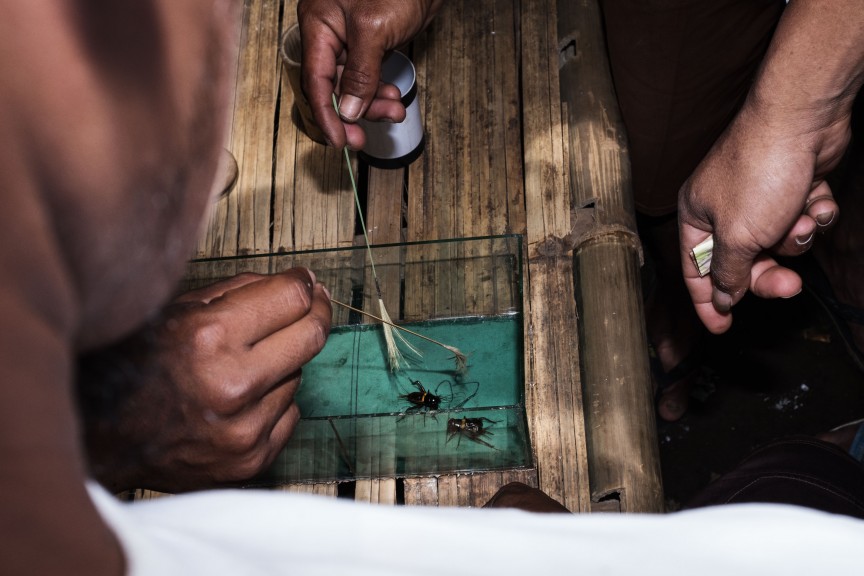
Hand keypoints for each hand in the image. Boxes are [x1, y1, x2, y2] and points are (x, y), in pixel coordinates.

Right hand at [78, 268, 331, 492]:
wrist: (100, 436)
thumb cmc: (136, 364)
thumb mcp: (178, 309)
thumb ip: (241, 290)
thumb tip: (301, 284)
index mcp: (210, 338)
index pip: (293, 299)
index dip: (304, 284)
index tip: (306, 282)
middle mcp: (232, 386)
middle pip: (311, 337)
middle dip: (315, 314)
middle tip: (311, 304)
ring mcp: (244, 430)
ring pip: (298, 376)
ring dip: (281, 363)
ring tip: (241, 365)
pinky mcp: (250, 461)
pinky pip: (289, 413)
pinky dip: (273, 401)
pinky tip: (240, 399)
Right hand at [297, 0, 442, 148]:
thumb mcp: (374, 29)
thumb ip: (360, 73)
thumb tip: (349, 109)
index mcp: (319, 25)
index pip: (316, 80)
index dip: (326, 114)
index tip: (339, 140)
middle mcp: (330, 33)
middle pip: (333, 87)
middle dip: (353, 112)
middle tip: (366, 135)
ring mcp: (350, 39)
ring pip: (353, 85)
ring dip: (372, 104)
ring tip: (394, 111)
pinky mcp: (370, 42)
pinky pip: (368, 76)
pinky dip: (379, 91)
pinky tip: (393, 99)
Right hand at [678, 101, 847, 333]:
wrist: (802, 120)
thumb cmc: (757, 172)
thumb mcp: (737, 236)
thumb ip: (728, 273)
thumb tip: (722, 297)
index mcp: (696, 217)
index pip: (695, 270)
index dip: (708, 302)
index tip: (722, 327)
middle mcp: (723, 209)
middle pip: (743, 262)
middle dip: (769, 274)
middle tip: (789, 286)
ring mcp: (758, 198)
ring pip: (778, 243)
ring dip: (795, 239)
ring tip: (802, 220)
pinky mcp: (791, 188)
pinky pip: (801, 220)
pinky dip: (813, 215)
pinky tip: (817, 200)